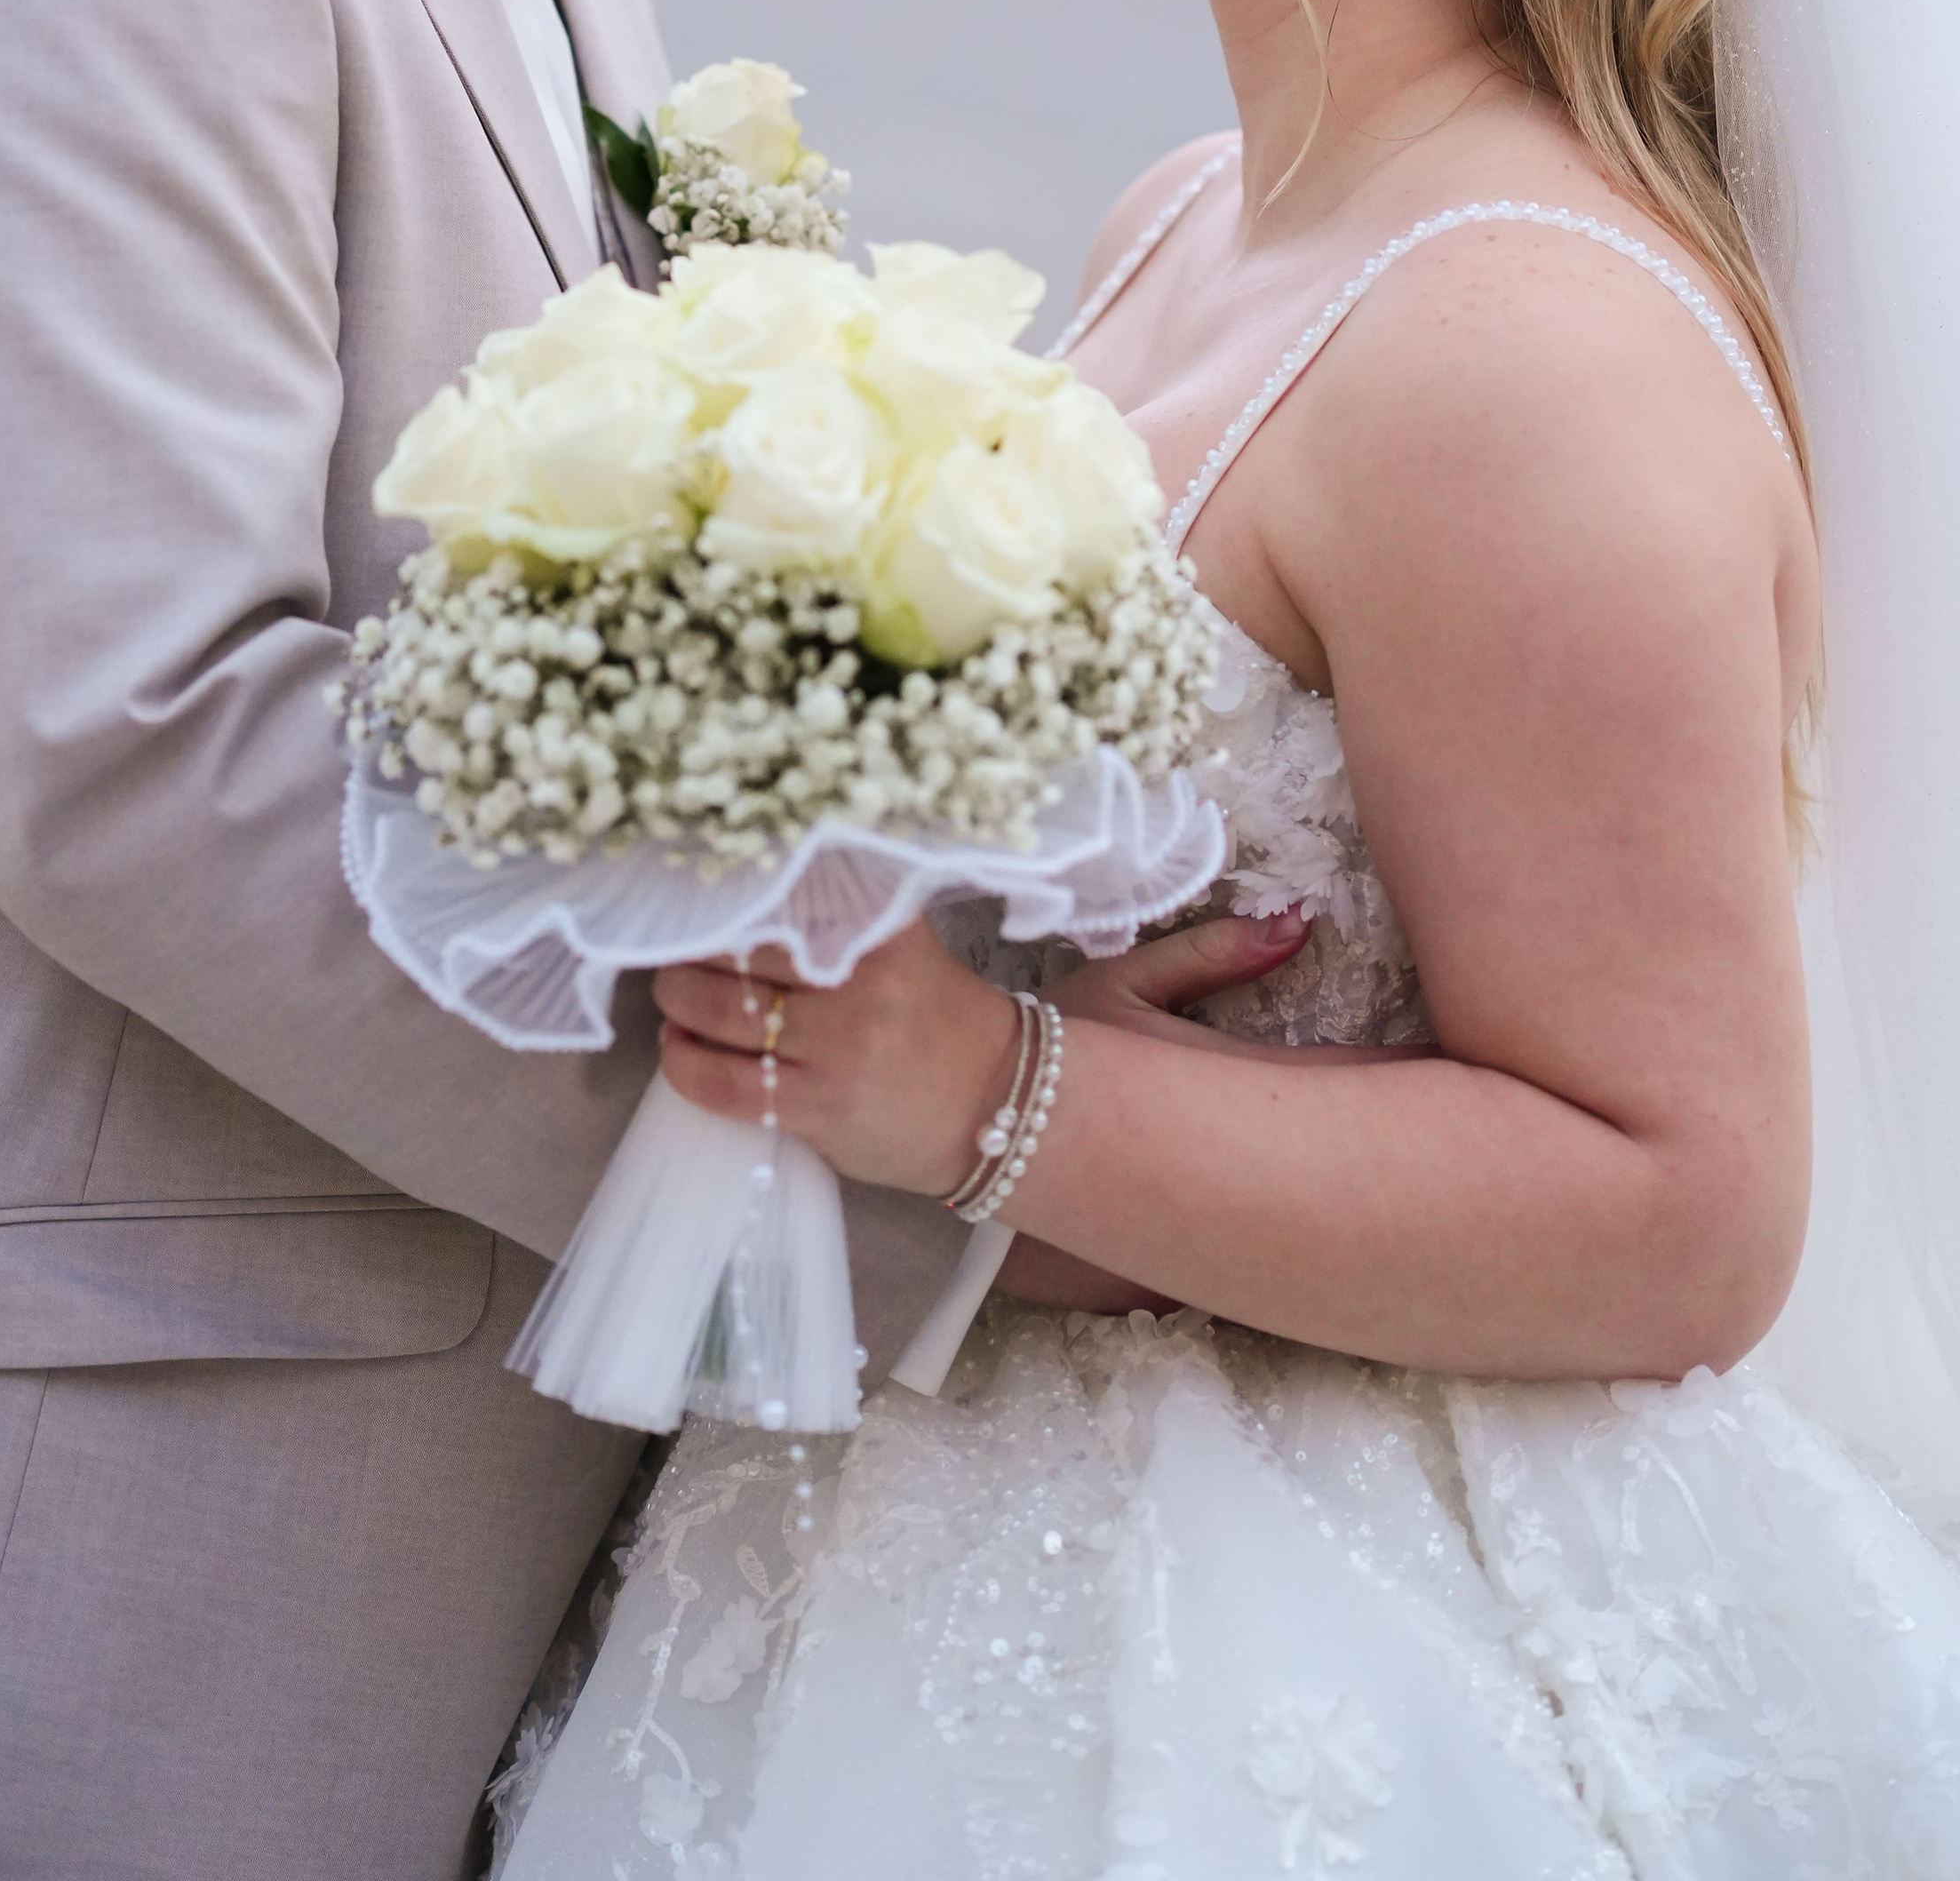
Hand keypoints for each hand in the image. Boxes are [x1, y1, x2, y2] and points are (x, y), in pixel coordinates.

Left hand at [652, 909, 1314, 1201]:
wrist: (1034, 1146)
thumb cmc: (1051, 1053)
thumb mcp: (1104, 983)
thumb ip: (1181, 948)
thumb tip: (1302, 925)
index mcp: (902, 934)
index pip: (794, 873)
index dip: (737, 855)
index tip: (708, 835)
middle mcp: (850, 987)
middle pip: (722, 932)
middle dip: (692, 923)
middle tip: (682, 911)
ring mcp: (820, 1054)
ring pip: (697, 1002)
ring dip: (678, 990)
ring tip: (682, 974)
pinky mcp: (801, 1115)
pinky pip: (705, 1080)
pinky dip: (684, 1057)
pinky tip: (687, 1038)